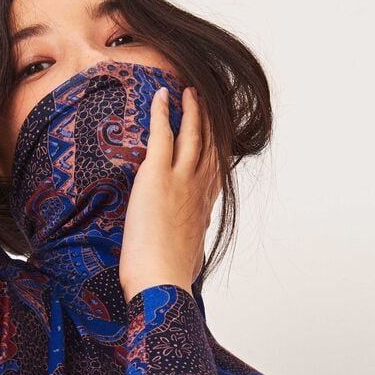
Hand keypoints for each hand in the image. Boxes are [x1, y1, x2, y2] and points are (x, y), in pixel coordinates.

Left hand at [119, 85, 221, 302]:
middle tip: (207, 102)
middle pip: (211, 147)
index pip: (215, 171)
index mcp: (204, 209)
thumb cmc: (169, 280)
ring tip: (190, 91)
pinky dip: (163, 112)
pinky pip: (163, 134)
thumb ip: (188, 245)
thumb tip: (187, 251)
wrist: (162, 283)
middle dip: (210, 123)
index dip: (217, 151)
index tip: (217, 137)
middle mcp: (199, 190)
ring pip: (193, 135)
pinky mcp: (157, 176)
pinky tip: (162, 95)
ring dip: (193, 110)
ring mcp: (181, 181)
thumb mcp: (187, 259)